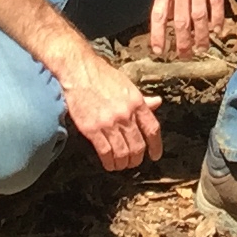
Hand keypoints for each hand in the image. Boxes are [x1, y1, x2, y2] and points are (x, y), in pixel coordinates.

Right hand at [57, 45, 162, 170]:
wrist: (79, 71)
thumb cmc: (102, 76)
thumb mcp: (127, 84)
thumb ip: (142, 99)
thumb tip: (158, 103)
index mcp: (136, 102)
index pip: (152, 129)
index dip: (156, 146)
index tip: (155, 155)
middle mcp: (125, 114)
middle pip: (138, 145)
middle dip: (137, 158)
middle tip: (134, 162)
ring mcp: (109, 122)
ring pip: (122, 152)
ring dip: (123, 163)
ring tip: (121, 165)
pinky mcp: (92, 129)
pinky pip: (105, 151)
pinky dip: (109, 162)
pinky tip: (109, 164)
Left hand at [147, 0, 227, 58]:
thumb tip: (166, 15)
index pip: (158, 15)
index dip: (158, 35)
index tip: (159, 51)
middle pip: (180, 19)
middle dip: (182, 41)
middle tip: (184, 57)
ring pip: (199, 14)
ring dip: (201, 35)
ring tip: (202, 49)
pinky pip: (216, 1)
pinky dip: (217, 18)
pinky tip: (218, 30)